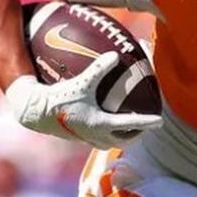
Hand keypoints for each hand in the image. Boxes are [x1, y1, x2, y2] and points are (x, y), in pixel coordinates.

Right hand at [5, 51, 161, 147]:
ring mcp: (90, 139)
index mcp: (101, 124)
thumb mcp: (81, 82)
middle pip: (126, 140)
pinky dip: (110, 132)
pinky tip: (107, 120)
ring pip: (114, 142)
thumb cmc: (59, 97)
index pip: (131, 125)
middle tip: (147, 125)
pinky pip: (102, 138)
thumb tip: (115, 55)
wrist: (36, 113)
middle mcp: (98, 136)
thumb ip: (99, 69)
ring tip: (131, 125)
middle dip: (138, 134)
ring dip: (125, 135)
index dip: (147, 122)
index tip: (160, 121)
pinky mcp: (81, 138)